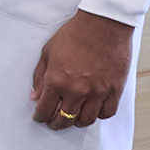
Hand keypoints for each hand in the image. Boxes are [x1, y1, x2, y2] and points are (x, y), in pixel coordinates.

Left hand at [29, 10, 133, 130]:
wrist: (104, 24)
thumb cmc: (74, 35)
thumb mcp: (48, 52)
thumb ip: (40, 76)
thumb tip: (35, 96)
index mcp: (56, 81)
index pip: (45, 109)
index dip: (40, 116)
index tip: (39, 117)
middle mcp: (76, 91)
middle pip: (64, 120)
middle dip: (55, 124)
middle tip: (53, 122)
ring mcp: (97, 92)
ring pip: (85, 120)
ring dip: (76, 122)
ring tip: (72, 118)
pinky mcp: (114, 90)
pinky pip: (106, 113)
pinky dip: (98, 115)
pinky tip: (93, 110)